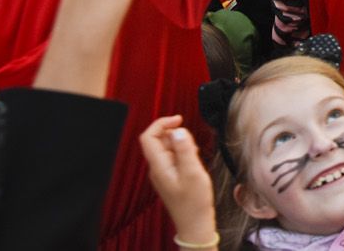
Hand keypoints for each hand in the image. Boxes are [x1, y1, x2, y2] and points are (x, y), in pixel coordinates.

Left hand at [139, 116, 215, 248]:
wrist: (195, 224)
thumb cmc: (194, 202)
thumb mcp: (193, 173)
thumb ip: (185, 150)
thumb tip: (178, 131)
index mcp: (159, 166)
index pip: (149, 137)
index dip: (161, 123)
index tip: (179, 120)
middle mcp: (157, 168)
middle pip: (158, 140)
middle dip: (175, 134)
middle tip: (192, 143)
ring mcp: (163, 173)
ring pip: (167, 148)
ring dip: (181, 144)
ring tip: (195, 156)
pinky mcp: (170, 177)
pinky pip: (173, 157)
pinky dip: (183, 153)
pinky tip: (194, 162)